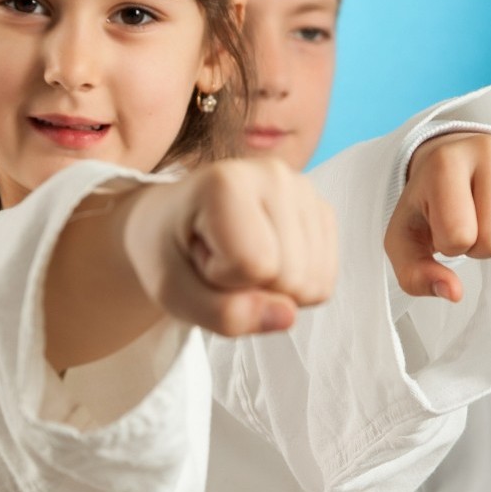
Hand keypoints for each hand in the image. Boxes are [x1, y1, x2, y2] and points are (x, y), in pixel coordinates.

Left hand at [126, 158, 338, 335]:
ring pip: (312, 283)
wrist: (172, 224)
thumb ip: (224, 314)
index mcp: (227, 182)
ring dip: (273, 287)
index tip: (198, 255)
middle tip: (217, 258)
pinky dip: (293, 285)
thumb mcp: (172, 293)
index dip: (222, 280)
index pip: (254, 266)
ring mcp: (303, 189)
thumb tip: (287, 316)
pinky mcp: (321, 210)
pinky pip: (323, 281)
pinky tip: (264, 256)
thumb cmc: (167, 252)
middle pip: (290, 276)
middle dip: (250, 286)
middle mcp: (274, 174)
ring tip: (237, 256)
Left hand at [386, 133, 490, 301]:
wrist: (456, 160)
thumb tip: (454, 293)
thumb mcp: (405, 239)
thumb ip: (415, 275)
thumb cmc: (431, 203)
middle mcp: (490, 149)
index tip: (444, 223)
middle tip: (472, 221)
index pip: (458, 237)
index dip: (450, 245)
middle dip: (480, 246)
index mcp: (444, 162)